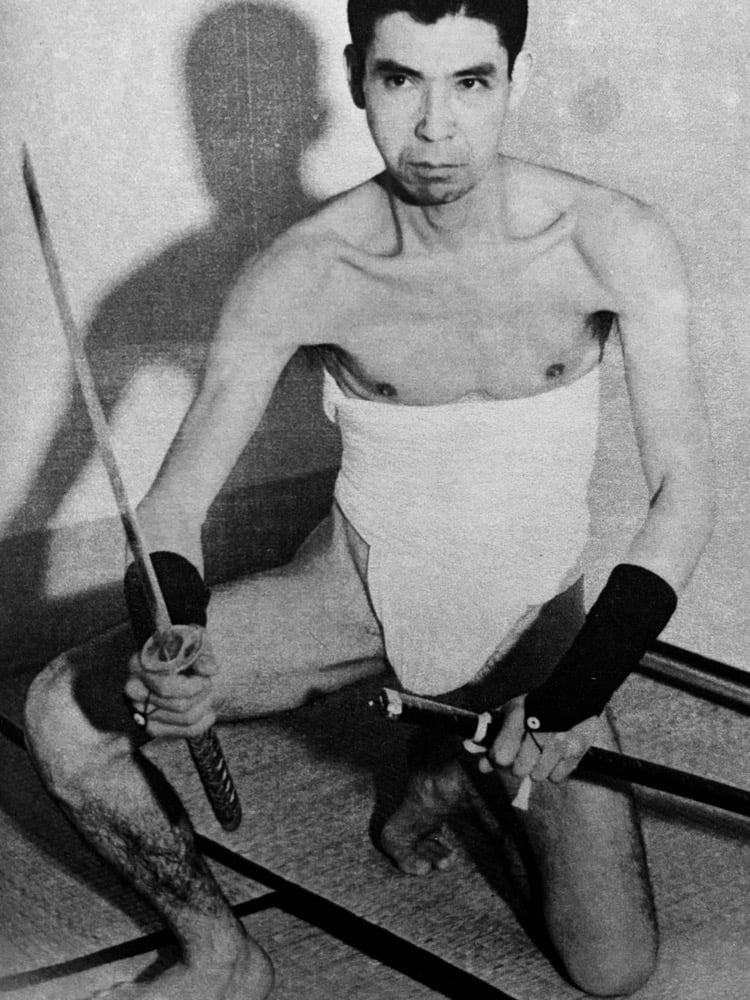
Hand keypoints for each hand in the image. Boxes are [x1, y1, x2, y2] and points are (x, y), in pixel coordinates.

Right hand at [124, 630, 218, 739]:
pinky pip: (183, 732)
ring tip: (208, 694)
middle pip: (179, 705)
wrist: (168, 660)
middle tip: (208, 684)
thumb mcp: (191, 645)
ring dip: (204, 706)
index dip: (194, 685)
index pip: (167, 687)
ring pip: (184, 718)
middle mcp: (133, 689)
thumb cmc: (180, 650)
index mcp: (139, 664)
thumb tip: (210, 669)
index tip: (206, 677)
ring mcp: (139, 710)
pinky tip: (208, 713)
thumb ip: (202, 656)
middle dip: (202, 694)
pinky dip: (202, 724)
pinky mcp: (149, 726)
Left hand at [479, 694, 600, 783]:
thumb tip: (482, 766)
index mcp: (518, 720)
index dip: (499, 758)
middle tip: (525, 752)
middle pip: (519, 771)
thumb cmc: (536, 704)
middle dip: (519, 764)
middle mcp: (538, 733)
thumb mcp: (511, 711)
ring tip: (542, 752)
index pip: (501, 757)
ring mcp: (559, 744)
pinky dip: (554, 771)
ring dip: (537, 768)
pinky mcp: (576, 752)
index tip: (502, 753)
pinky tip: (555, 756)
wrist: (573, 693)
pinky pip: (557, 777)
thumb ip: (493, 736)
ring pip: (538, 776)